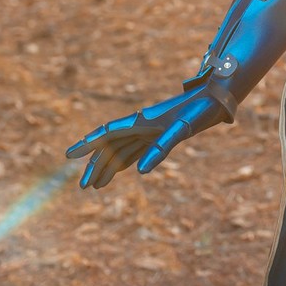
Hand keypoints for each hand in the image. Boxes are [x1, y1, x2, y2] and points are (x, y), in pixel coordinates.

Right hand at [65, 87, 226, 188]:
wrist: (216, 97)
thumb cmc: (199, 109)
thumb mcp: (182, 129)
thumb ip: (161, 148)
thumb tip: (140, 172)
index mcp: (141, 121)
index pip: (108, 133)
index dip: (88, 143)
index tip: (69, 154)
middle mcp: (141, 125)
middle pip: (112, 147)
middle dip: (96, 166)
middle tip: (84, 187)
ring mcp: (149, 130)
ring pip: (122, 150)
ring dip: (108, 167)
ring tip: (95, 187)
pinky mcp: (159, 134)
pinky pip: (135, 150)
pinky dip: (123, 162)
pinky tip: (118, 171)